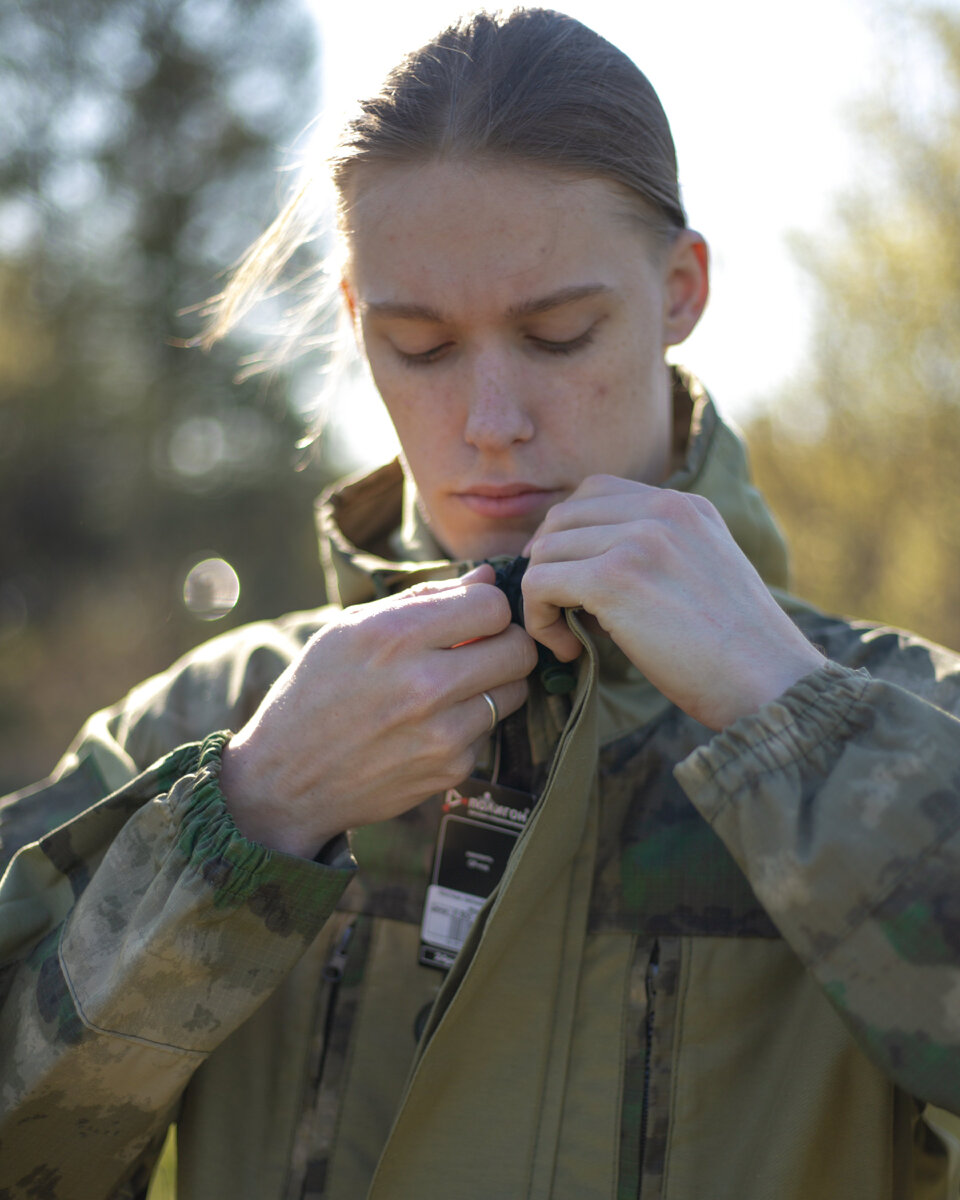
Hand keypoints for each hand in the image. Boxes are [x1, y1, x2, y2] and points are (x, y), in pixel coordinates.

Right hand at [221, 565, 536, 857]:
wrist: (287, 780)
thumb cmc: (317, 692)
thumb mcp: (351, 630)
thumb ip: (424, 599)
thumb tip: (488, 578)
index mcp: (393, 635)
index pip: (491, 606)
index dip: (488, 608)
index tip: (473, 619)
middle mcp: (423, 683)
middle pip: (518, 649)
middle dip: (505, 643)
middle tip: (480, 650)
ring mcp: (442, 731)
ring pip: (516, 691)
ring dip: (494, 685)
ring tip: (454, 687)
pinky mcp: (452, 768)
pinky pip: (489, 731)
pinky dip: (470, 724)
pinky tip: (431, 726)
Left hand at [521, 475, 823, 729]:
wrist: (770, 683)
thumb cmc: (737, 651)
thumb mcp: (704, 575)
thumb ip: (659, 555)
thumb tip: (586, 570)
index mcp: (686, 506)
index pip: (596, 492)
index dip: (570, 534)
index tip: (571, 579)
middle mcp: (662, 510)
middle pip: (563, 516)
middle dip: (550, 563)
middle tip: (562, 611)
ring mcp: (638, 539)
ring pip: (545, 549)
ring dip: (544, 596)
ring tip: (570, 636)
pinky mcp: (614, 578)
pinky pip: (540, 583)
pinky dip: (539, 619)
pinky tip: (568, 649)